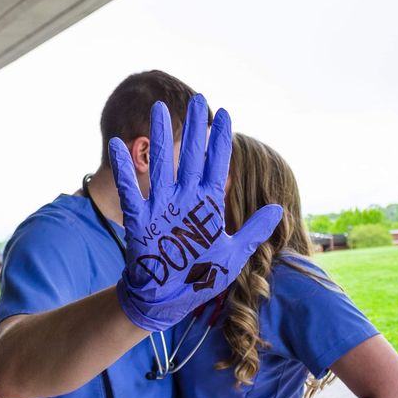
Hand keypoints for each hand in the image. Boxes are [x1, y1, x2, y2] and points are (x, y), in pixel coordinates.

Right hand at [108, 94, 282, 331]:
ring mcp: (162, 206)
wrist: (170, 299)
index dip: (219, 139)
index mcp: (208, 205)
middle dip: (194, 128)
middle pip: (190, 156)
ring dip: (159, 137)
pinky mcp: (141, 218)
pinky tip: (119, 145)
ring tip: (159, 109)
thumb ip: (253, 231)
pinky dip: (125, 169)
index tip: (224, 112)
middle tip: (197, 98)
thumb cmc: (201, 277)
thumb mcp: (233, 255)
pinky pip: (130, 189)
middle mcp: (185, 199)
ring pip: (162, 164)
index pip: (216, 164)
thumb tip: (278, 208)